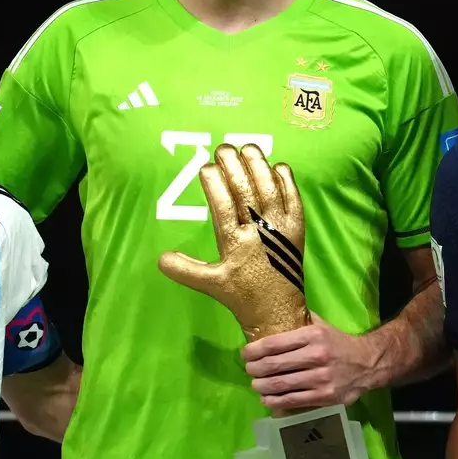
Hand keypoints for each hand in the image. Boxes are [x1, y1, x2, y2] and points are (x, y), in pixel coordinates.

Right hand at [158, 143, 309, 340]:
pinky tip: (277, 165)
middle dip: (234, 166)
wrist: (279, 311)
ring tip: (247, 147)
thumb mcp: (210, 284)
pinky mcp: (297, 229)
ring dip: (259, 166)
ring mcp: (281, 228)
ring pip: (270, 190)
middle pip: (246, 191)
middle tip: (223, 148)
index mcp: (236, 244)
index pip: (223, 207)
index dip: (214, 185)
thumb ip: (185, 270)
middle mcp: (260, 232)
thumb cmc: (242, 295)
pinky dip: (287, 181)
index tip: (204, 167)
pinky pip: (293, 199)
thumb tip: (160, 258)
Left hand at [242, 312, 377, 410]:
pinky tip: (267, 399)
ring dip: (261, 386)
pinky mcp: (324, 397)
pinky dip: (275, 402)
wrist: (368, 363)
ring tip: (255, 384)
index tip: (245, 353)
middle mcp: (316, 356)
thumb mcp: (321, 325)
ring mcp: (321, 378)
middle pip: (274, 365)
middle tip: (249, 370)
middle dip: (254, 369)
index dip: (254, 350)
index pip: (274, 344)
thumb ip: (299, 320)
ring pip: (281, 385)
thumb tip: (272, 313)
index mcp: (313, 335)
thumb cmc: (339, 343)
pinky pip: (292, 401)